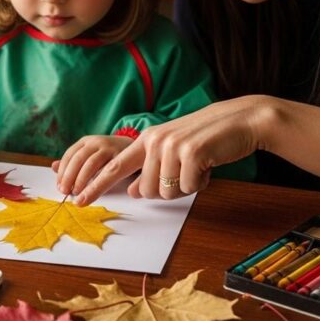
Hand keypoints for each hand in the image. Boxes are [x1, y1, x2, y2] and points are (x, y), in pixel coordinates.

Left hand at [52, 135, 133, 195]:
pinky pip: (107, 169)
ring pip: (91, 164)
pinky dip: (98, 181)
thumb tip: (53, 167)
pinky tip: (93, 191)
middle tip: (65, 192)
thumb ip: (72, 161)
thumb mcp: (89, 155)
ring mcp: (109, 148)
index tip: (59, 186)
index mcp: (85, 141)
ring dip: (82, 180)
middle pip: (78, 159)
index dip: (62, 172)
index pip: (69, 155)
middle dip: (70, 177)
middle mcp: (96, 142)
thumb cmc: (107, 155)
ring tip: (78, 193)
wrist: (133, 147)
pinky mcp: (121, 156)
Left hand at [74, 95, 272, 204]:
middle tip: (186, 174)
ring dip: (186, 187)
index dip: (96, 186)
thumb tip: (134, 191)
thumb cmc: (207, 139)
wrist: (240, 120)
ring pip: (168, 192)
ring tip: (198, 166)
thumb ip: (151, 169)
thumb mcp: (173, 152)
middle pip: (147, 191)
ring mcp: (172, 146)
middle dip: (167, 191)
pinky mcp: (191, 153)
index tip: (79, 200)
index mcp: (147, 140)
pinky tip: (209, 164)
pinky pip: (189, 188)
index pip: (114, 166)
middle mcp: (154, 141)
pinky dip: (202, 182)